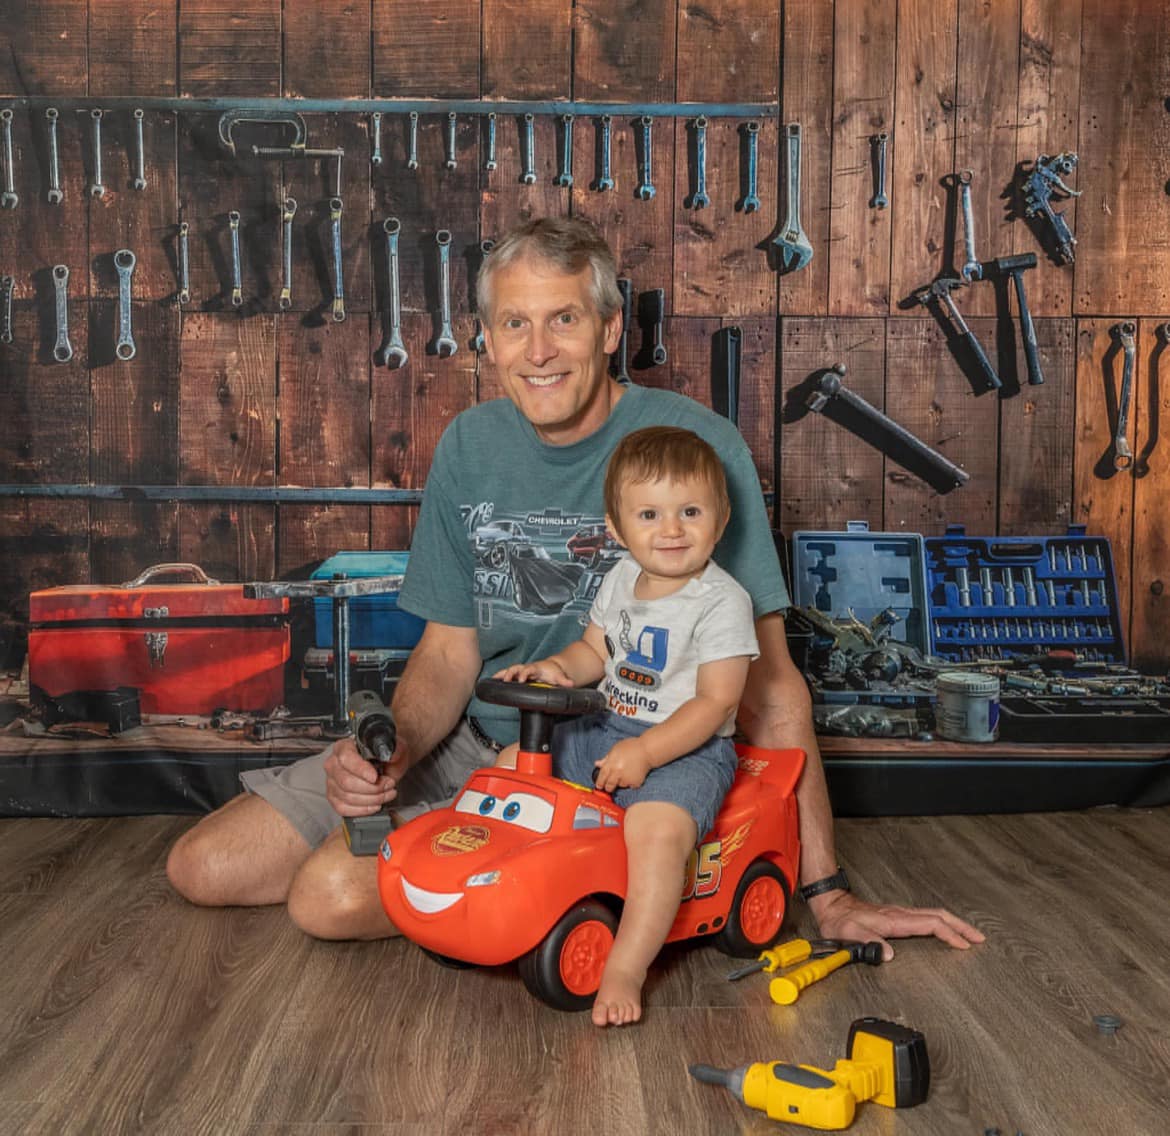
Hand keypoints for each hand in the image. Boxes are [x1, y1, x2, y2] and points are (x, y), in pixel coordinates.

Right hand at [323, 737, 404, 817]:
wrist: (389, 764)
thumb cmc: (387, 755)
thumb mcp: (395, 748)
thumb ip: (392, 750)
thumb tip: (389, 754)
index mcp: (344, 747)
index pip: (346, 758)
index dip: (361, 770)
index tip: (375, 777)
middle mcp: (334, 764)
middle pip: (346, 782)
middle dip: (372, 788)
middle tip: (388, 785)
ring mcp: (332, 782)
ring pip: (347, 797)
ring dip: (371, 799)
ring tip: (386, 794)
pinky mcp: (335, 798)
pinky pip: (343, 808)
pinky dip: (362, 809)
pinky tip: (374, 805)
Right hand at [493, 659, 573, 685]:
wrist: (551, 668)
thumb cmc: (553, 673)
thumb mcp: (559, 677)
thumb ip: (564, 681)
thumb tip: (571, 684)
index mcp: (536, 668)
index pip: (528, 669)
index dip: (524, 674)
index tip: (521, 680)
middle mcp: (527, 668)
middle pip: (516, 668)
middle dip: (510, 673)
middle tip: (506, 680)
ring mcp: (522, 671)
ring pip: (510, 670)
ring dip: (502, 674)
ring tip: (493, 679)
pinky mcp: (519, 675)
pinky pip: (507, 674)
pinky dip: (499, 677)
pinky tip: (492, 681)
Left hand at [593, 737, 652, 792]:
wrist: (647, 750)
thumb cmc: (631, 747)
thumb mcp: (616, 749)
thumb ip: (606, 758)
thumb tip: (597, 764)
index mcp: (611, 764)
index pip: (601, 777)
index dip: (599, 783)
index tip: (599, 786)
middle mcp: (618, 772)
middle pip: (609, 786)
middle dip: (608, 787)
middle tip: (609, 785)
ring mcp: (627, 779)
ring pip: (620, 785)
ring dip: (621, 782)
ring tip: (626, 773)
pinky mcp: (635, 783)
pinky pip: (630, 786)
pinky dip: (630, 783)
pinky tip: (633, 774)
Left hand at [808, 890, 985, 961]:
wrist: (831, 905)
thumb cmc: (840, 920)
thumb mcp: (848, 933)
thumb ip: (867, 942)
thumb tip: (887, 954)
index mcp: (894, 920)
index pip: (930, 924)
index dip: (949, 934)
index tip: (964, 945)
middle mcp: (900, 915)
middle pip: (938, 915)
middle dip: (961, 926)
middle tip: (979, 938)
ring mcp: (900, 914)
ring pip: (934, 914)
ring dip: (954, 923)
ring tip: (969, 934)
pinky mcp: (897, 916)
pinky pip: (926, 917)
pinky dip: (941, 922)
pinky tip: (944, 929)